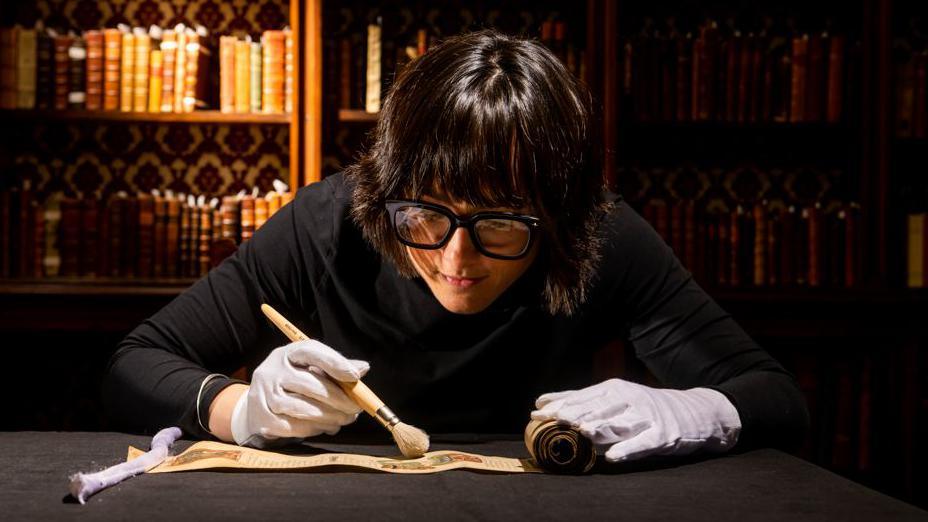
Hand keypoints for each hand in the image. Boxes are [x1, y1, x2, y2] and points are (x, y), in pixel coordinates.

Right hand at [230, 339, 368, 447]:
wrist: (259, 405)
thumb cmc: (294, 383)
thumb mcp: (311, 368)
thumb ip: (336, 367)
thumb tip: (363, 368)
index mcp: (287, 354)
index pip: (310, 351)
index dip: (334, 362)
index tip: (355, 376)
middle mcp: (271, 371)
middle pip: (308, 383)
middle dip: (338, 399)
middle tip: (355, 409)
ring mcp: (263, 395)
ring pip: (301, 408)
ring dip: (328, 417)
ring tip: (343, 420)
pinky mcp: (262, 418)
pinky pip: (293, 427)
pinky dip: (314, 429)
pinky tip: (325, 427)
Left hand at [531, 378, 740, 462]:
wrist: (695, 412)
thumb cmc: (646, 407)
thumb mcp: (616, 397)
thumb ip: (582, 401)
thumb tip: (543, 402)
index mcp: (614, 389)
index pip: (582, 396)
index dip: (560, 404)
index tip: (537, 413)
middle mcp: (629, 399)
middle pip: (597, 408)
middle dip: (572, 415)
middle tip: (552, 421)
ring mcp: (646, 417)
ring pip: (617, 424)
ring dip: (597, 429)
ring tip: (580, 433)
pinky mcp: (662, 436)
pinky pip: (642, 444)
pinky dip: (627, 450)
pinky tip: (612, 457)